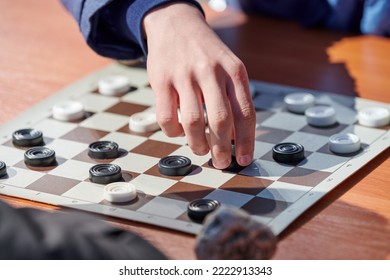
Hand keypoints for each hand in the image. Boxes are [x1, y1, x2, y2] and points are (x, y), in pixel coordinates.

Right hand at [143, 3, 254, 168]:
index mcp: (234, 72)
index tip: (244, 159)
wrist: (176, 23)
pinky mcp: (161, 80)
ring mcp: (184, 75)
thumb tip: (236, 137)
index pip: (245, 113)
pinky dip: (172, 132)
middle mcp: (211, 72)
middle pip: (220, 120)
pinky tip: (177, 133)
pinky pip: (166, 117)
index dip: (246, 141)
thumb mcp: (229, 68)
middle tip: (221, 163)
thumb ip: (234, 99)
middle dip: (221, 149)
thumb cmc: (207, 54)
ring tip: (199, 150)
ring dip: (197, 144)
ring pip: (193, 122)